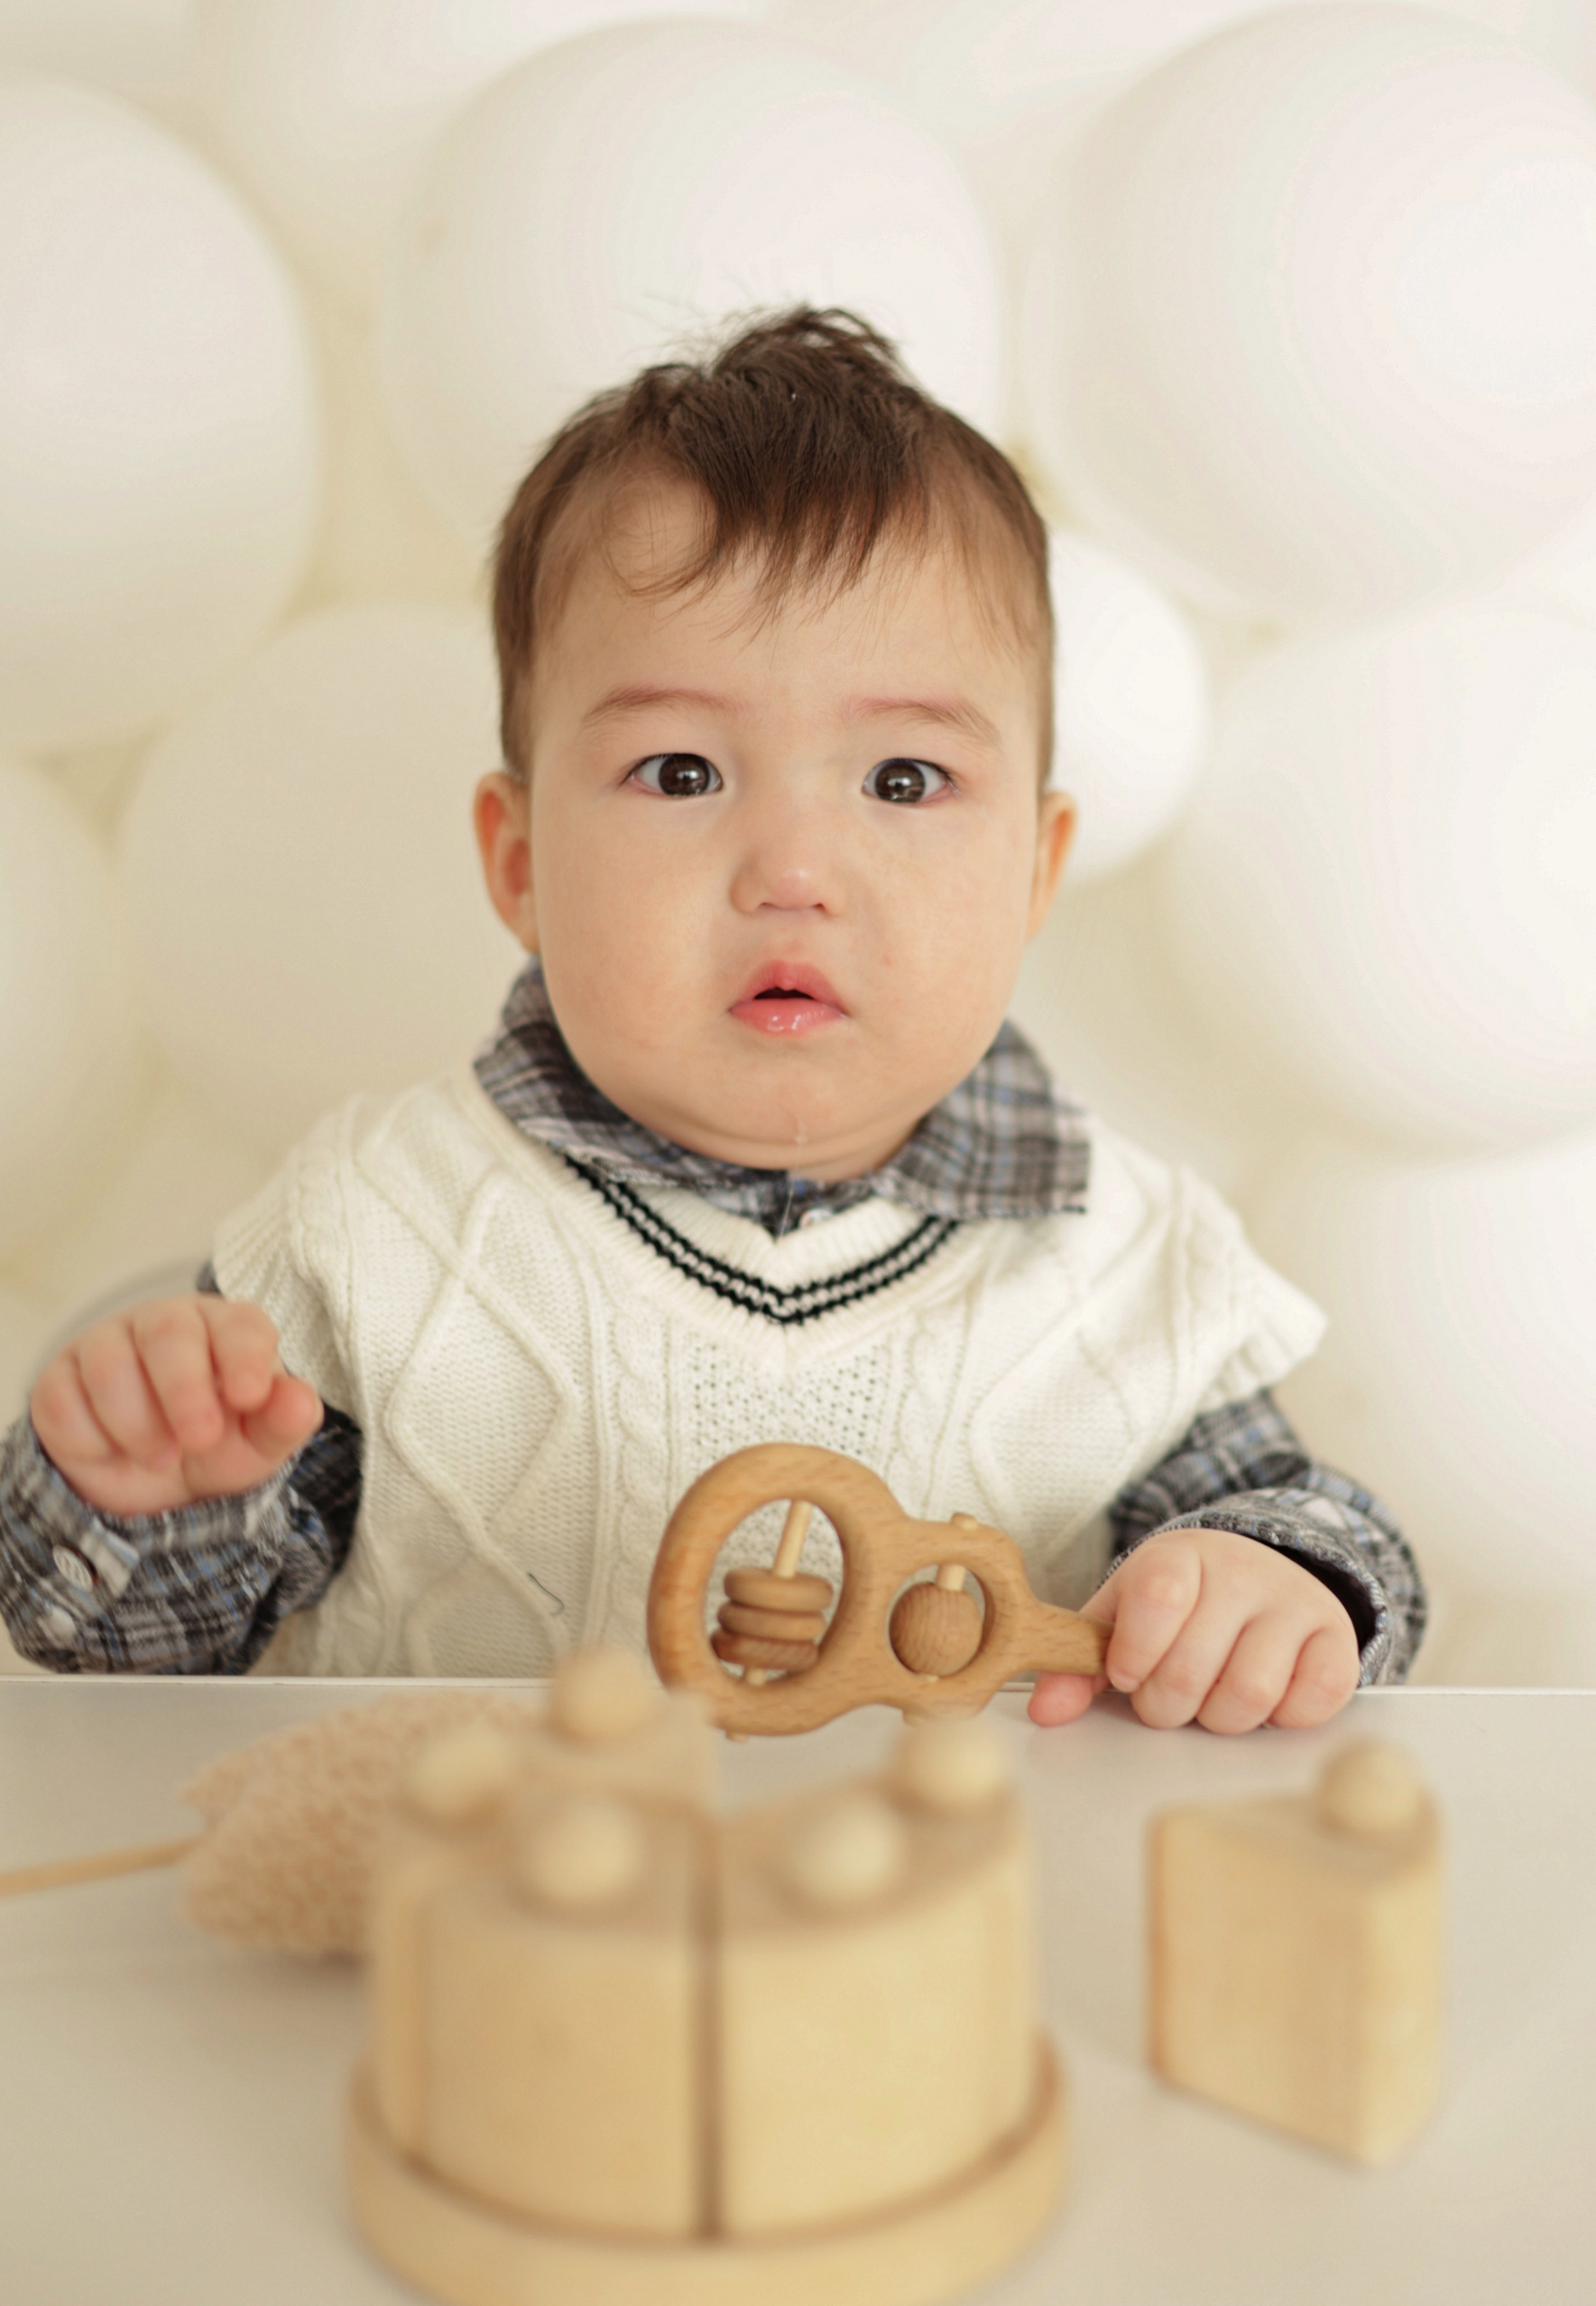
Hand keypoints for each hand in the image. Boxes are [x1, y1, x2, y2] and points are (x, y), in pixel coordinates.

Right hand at [30, 1295, 323, 1518]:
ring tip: (161, 1457)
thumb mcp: (257, 1445)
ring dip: (137, 1424)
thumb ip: (283, 1421)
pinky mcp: (59, 1378)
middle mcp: (166, 1324)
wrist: (150, 1483)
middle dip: (184, 1390)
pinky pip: (62, 1400)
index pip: (240, 1324)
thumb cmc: (216, 1445)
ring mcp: (106, 1344)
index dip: (244, 1356)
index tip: (247, 1395)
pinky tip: (111, 1451)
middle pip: (169, 1333)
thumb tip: (302, 1403)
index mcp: (226, 1329)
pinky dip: (90, 1439)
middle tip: (199, 1441)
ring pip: (110, 1365)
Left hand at [1028, 1527, 1359, 1733]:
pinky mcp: (1337, 1638)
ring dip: (1219, 1716)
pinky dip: (1282, 1717)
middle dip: (1166, 1703)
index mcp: (1180, 1556)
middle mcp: (1243, 1570)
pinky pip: (1311, 1702)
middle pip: (1193, 1667)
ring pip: (1249, 1693)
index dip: (1135, 1653)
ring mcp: (1295, 1602)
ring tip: (1211, 1696)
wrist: (1259, 1574)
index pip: (1157, 1600)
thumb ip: (1082, 1662)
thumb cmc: (1182, 1604)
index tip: (1126, 1671)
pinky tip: (1264, 1696)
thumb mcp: (1124, 1616)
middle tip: (1166, 1694)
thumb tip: (1048, 1711)